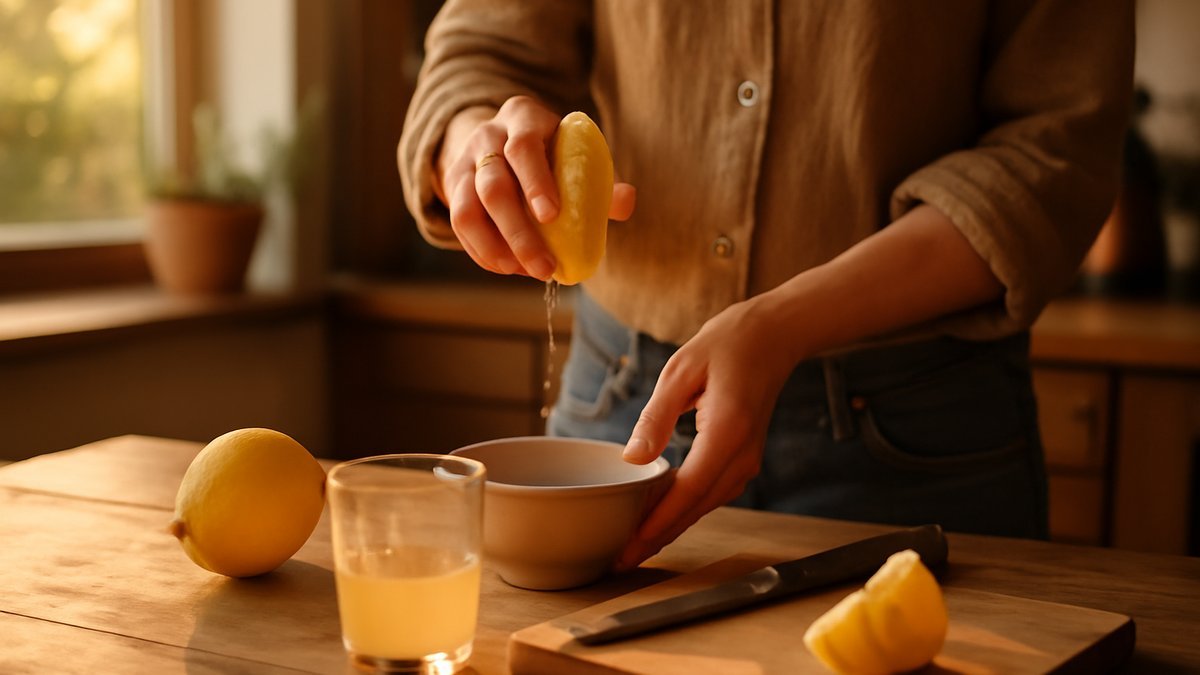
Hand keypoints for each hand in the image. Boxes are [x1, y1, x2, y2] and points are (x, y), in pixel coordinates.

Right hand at [437, 96, 635, 278]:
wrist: (500, 140)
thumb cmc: (551, 153)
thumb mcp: (574, 153)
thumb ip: (600, 179)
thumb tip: (625, 200)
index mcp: (523, 118)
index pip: (523, 147)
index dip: (535, 182)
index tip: (551, 216)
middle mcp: (487, 136)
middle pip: (492, 185)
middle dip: (518, 231)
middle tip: (544, 266)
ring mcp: (464, 163)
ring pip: (466, 209)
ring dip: (495, 248)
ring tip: (524, 271)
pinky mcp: (451, 189)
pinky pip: (459, 225)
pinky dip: (483, 252)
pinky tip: (509, 267)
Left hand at [615, 293, 799, 569]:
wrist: (773, 336)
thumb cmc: (726, 345)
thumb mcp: (681, 370)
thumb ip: (656, 417)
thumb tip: (633, 460)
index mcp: (726, 433)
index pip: (687, 492)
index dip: (656, 524)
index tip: (629, 548)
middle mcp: (742, 455)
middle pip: (696, 509)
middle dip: (658, 537)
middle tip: (620, 560)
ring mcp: (747, 460)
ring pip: (705, 506)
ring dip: (671, 527)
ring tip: (634, 546)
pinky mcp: (744, 459)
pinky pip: (711, 493)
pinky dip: (685, 509)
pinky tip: (660, 516)